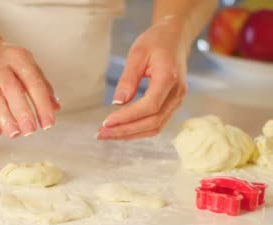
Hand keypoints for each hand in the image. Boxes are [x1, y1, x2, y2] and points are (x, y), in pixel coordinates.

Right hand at [0, 42, 58, 137]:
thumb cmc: (7, 62)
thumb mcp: (27, 66)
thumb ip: (42, 85)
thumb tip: (55, 108)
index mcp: (18, 58)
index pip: (33, 82)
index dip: (42, 104)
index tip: (48, 123)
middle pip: (12, 90)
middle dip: (23, 112)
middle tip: (31, 131)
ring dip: (6, 119)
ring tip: (16, 134)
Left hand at [98, 16, 189, 139]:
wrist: (175, 37)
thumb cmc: (156, 41)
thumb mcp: (137, 53)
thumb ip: (128, 78)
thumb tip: (117, 102)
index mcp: (169, 77)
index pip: (150, 106)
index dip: (127, 117)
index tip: (106, 122)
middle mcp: (177, 93)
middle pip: (152, 121)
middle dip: (125, 130)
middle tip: (101, 133)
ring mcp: (176, 100)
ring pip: (155, 126)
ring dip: (130, 134)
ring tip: (107, 134)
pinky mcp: (172, 104)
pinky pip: (156, 123)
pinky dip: (138, 130)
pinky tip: (121, 129)